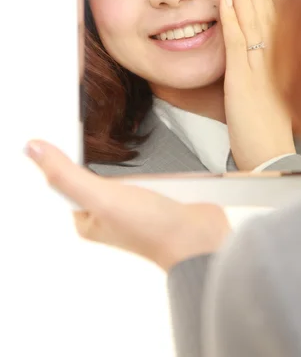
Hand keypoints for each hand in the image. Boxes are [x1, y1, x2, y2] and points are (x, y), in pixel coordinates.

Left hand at [25, 141, 230, 270]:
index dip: (66, 153)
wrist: (200, 239)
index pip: (66, 179)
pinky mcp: (157, 194)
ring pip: (124, 167)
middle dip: (101, 152)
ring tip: (130, 141)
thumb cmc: (152, 229)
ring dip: (129, 156)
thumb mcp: (102, 197)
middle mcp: (108, 211)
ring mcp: (134, 202)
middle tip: (102, 130)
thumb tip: (33, 150)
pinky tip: (154, 153)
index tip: (70, 127)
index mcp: (87, 217)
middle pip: (95, 169)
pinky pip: (147, 169)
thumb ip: (67, 174)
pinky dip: (151, 160)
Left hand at [220, 0, 295, 169]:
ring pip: (251, 20)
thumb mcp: (269, 97)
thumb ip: (260, 74)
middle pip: (264, 13)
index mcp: (278, 62)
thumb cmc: (268, 133)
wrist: (272, 156)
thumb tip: (249, 61)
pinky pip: (237, 42)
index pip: (272, 19)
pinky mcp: (243, 79)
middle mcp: (272, 59)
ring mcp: (259, 67)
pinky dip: (230, 18)